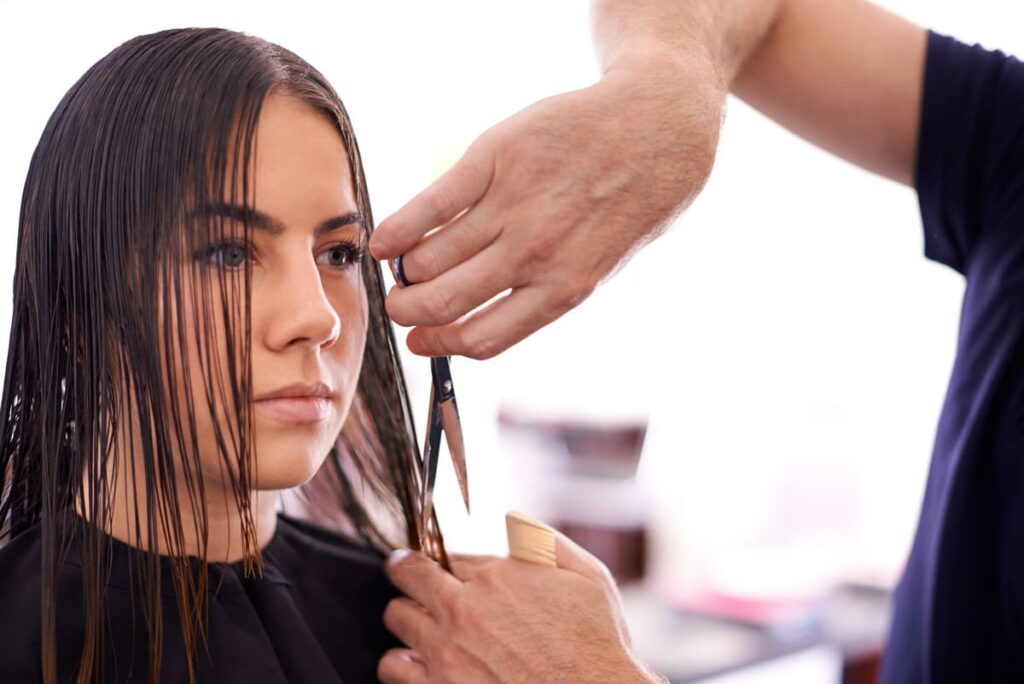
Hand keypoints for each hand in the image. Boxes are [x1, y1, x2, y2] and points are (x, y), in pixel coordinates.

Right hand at [370, 53, 724, 358]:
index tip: (416, 342)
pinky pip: (429, 204)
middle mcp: (534, 254)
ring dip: (403, 272)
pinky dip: (397, 229)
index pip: (480, 339)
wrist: (657, 128)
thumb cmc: (630, 203)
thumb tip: (479, 316)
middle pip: (443, 301)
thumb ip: (544, 290)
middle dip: (406, 312)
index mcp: (563, 289)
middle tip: (396, 307)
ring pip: (431, 257)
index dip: (438, 346)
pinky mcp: (493, 159)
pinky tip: (383, 241)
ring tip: (399, 269)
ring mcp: (512, 205)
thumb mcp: (600, 263)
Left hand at [377, 529, 662, 683]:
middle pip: (408, 575)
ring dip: (406, 616)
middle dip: (407, 571)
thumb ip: (543, 541)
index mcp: (496, 577)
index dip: (447, 557)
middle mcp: (464, 610)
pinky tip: (418, 662)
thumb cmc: (597, 644)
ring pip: (397, 618)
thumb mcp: (587, 576)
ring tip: (419, 623)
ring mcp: (447, 652)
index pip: (448, 551)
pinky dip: (400, 662)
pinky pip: (393, 667)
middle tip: (407, 574)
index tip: (444, 564)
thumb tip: (511, 516)